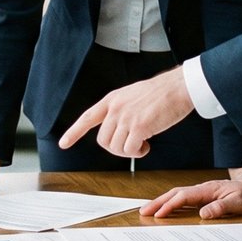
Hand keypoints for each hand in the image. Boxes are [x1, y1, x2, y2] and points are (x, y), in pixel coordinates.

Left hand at [58, 68, 194, 157]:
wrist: (177, 87)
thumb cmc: (161, 92)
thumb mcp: (132, 95)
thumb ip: (121, 109)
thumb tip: (118, 129)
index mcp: (112, 99)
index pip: (87, 117)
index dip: (74, 132)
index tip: (64, 143)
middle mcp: (116, 108)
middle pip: (103, 141)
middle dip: (115, 149)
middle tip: (131, 146)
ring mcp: (126, 117)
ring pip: (116, 148)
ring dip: (128, 152)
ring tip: (142, 144)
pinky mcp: (139, 127)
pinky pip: (130, 150)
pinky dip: (138, 153)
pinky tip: (147, 145)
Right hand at [139, 178, 241, 219]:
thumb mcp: (238, 203)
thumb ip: (220, 208)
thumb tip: (203, 214)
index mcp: (208, 190)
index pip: (184, 197)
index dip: (169, 205)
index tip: (158, 214)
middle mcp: (203, 189)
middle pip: (175, 193)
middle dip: (158, 202)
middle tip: (143, 211)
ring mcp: (203, 192)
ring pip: (178, 195)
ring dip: (163, 201)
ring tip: (149, 210)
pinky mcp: (205, 196)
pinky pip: (185, 199)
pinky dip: (173, 203)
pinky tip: (167, 208)